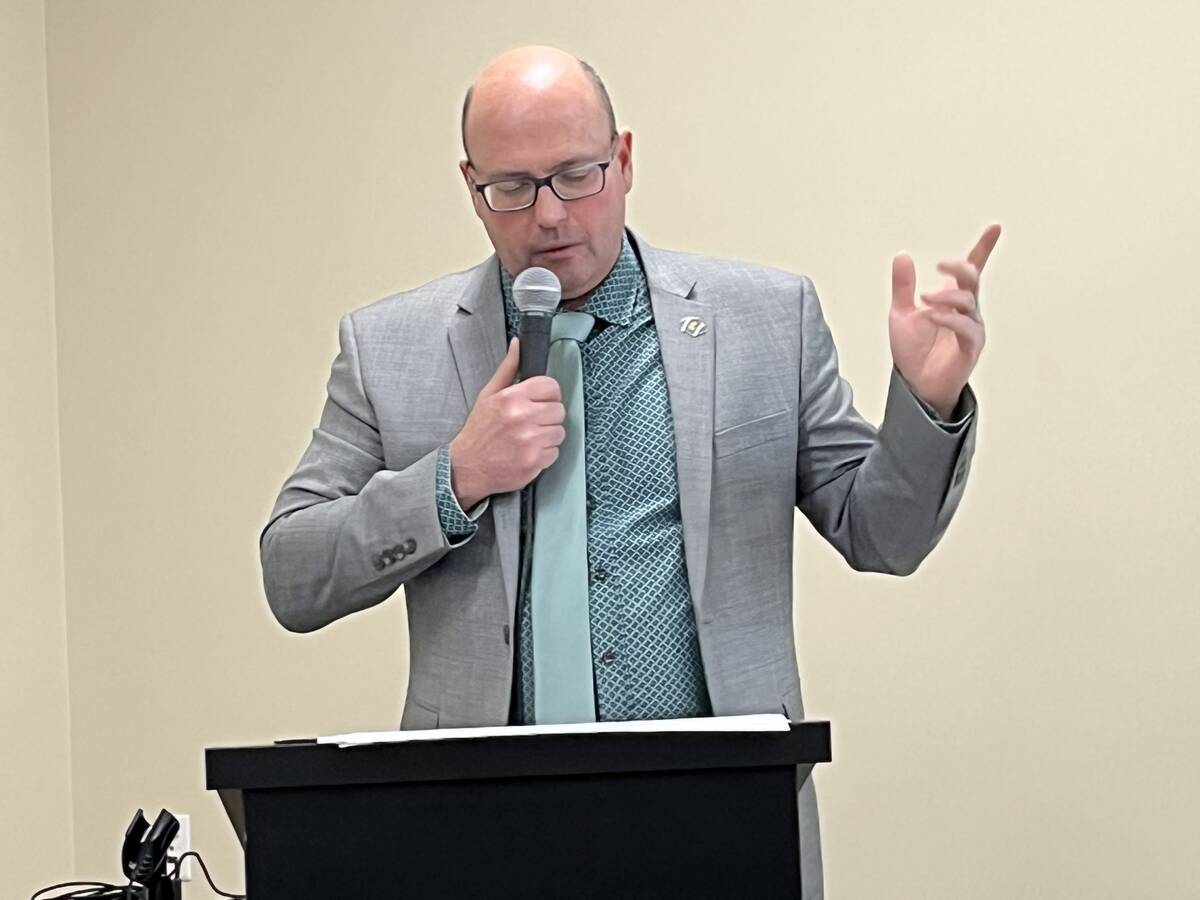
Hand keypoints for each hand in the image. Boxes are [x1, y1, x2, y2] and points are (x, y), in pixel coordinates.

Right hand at [449, 338, 565, 507]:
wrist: (467, 467)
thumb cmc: (479, 430)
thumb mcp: (488, 395)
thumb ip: (508, 369)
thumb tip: (518, 344)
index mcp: (512, 398)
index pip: (551, 386)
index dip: (547, 395)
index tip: (539, 402)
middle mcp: (522, 417)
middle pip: (559, 410)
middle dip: (548, 416)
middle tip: (532, 422)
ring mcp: (530, 441)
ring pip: (560, 432)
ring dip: (547, 436)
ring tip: (528, 438)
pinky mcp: (534, 462)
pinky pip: (554, 452)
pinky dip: (544, 454)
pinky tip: (528, 452)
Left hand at [889, 224, 1001, 417]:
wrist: (915, 384)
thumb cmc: (913, 351)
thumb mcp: (901, 314)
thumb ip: (903, 287)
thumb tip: (902, 256)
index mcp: (951, 300)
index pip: (971, 270)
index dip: (983, 248)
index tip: (995, 227)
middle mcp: (966, 312)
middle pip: (972, 280)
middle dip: (960, 268)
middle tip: (941, 265)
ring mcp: (971, 329)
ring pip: (969, 302)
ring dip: (947, 297)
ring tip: (925, 299)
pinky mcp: (970, 348)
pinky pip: (966, 329)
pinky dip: (949, 319)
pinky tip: (933, 316)